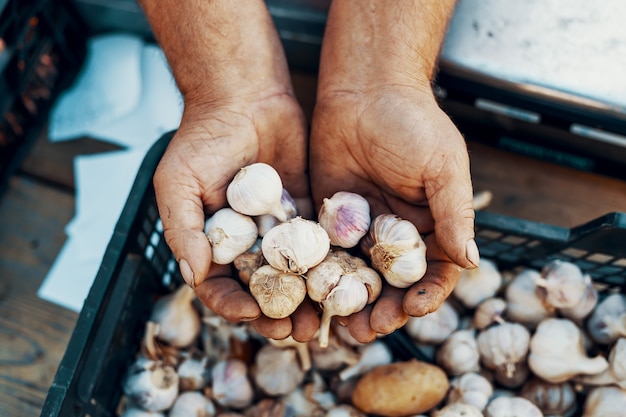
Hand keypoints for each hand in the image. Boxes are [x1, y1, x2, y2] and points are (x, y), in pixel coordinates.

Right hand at [154, 92, 318, 340]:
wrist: (243, 96)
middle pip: (263, 289)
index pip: (220, 286)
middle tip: (296, 331)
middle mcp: (247, 243)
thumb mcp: (178, 182)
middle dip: (278, 313)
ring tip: (323, 318)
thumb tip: (192, 276)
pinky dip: (329, 265)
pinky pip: (318, 243)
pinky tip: (343, 280)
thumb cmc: (202, 139)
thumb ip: (183, 230)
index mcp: (212, 243)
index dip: (233, 305)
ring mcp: (278, 230)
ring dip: (308, 299)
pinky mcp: (305, 212)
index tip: (252, 314)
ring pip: (294, 275)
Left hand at [310, 85, 476, 342]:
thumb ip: (454, 213)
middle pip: (392, 284)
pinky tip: (312, 294)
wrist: (364, 89)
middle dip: (384, 309)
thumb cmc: (412, 122)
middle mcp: (396, 233)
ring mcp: (361, 229)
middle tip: (369, 329)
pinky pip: (326, 253)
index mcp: (430, 225)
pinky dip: (322, 276)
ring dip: (351, 302)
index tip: (415, 309)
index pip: (434, 271)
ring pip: (358, 276)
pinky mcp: (329, 219)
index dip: (427, 294)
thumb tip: (472, 262)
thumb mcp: (442, 166)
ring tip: (341, 326)